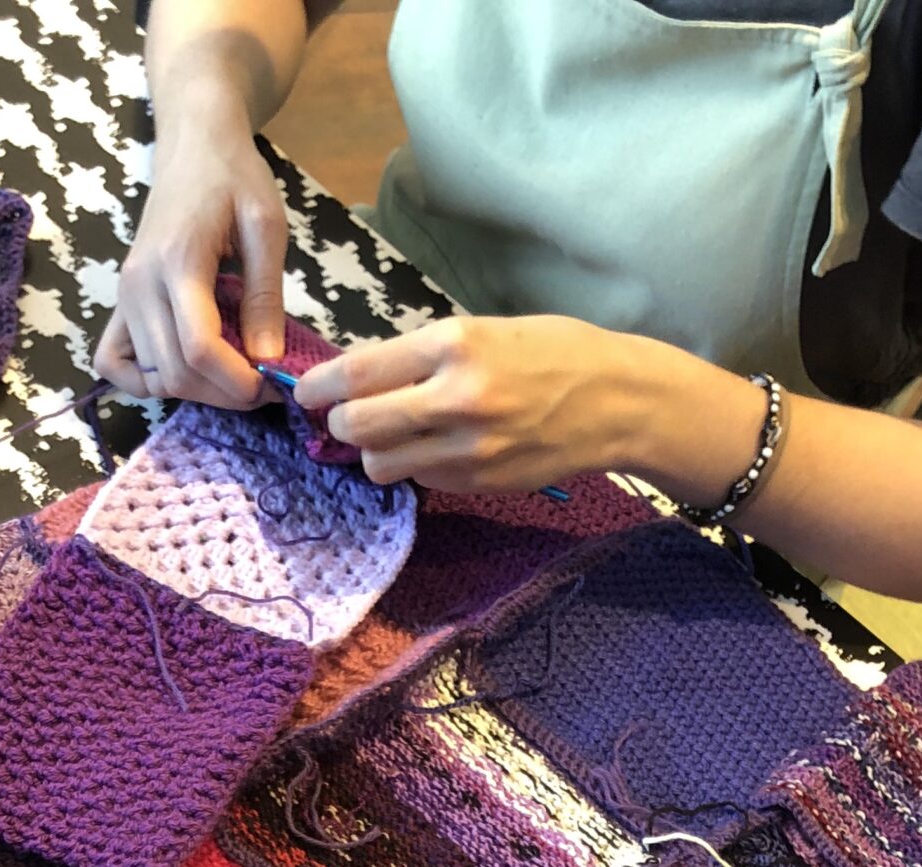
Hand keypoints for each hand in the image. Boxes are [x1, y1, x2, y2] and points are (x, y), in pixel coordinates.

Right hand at [94, 99, 288, 405]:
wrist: (192, 144)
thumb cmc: (233, 177)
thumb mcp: (266, 226)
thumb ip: (265, 294)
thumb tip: (267, 359)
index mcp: (178, 261)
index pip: (199, 348)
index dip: (237, 381)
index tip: (271, 383)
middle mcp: (140, 284)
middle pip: (175, 372)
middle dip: (223, 392)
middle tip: (260, 383)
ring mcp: (124, 295)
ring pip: (152, 377)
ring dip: (195, 390)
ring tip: (231, 372)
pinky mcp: (120, 301)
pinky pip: (115, 363)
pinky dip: (146, 381)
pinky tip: (182, 368)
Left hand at [295, 314, 661, 491]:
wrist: (615, 401)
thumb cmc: (551, 352)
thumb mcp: (483, 330)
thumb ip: (421, 353)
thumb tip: (360, 376)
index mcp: (453, 344)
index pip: (359, 372)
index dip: (320, 386)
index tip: (305, 392)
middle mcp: (456, 397)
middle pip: (357, 425)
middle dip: (339, 423)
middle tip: (344, 418)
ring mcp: (468, 448)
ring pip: (380, 464)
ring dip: (374, 452)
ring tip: (393, 437)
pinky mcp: (480, 482)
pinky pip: (421, 481)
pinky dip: (416, 467)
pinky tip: (438, 449)